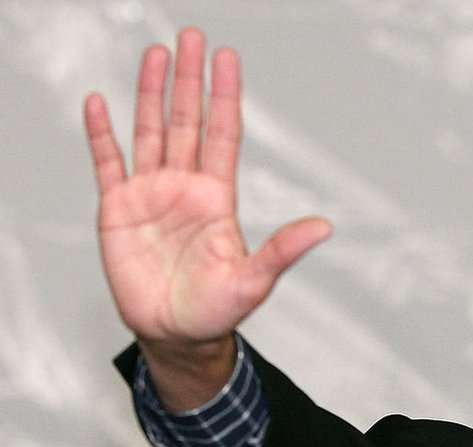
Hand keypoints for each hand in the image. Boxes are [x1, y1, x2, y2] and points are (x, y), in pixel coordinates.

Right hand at [85, 28, 330, 348]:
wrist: (174, 334)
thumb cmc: (216, 310)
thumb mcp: (254, 280)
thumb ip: (283, 250)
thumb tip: (324, 227)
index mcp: (217, 197)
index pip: (222, 134)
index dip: (224, 96)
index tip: (226, 59)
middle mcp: (184, 187)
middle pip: (186, 121)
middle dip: (189, 80)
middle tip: (192, 37)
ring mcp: (150, 194)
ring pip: (150, 132)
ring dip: (149, 94)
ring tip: (154, 54)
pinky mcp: (117, 209)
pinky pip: (107, 163)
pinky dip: (100, 134)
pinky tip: (99, 103)